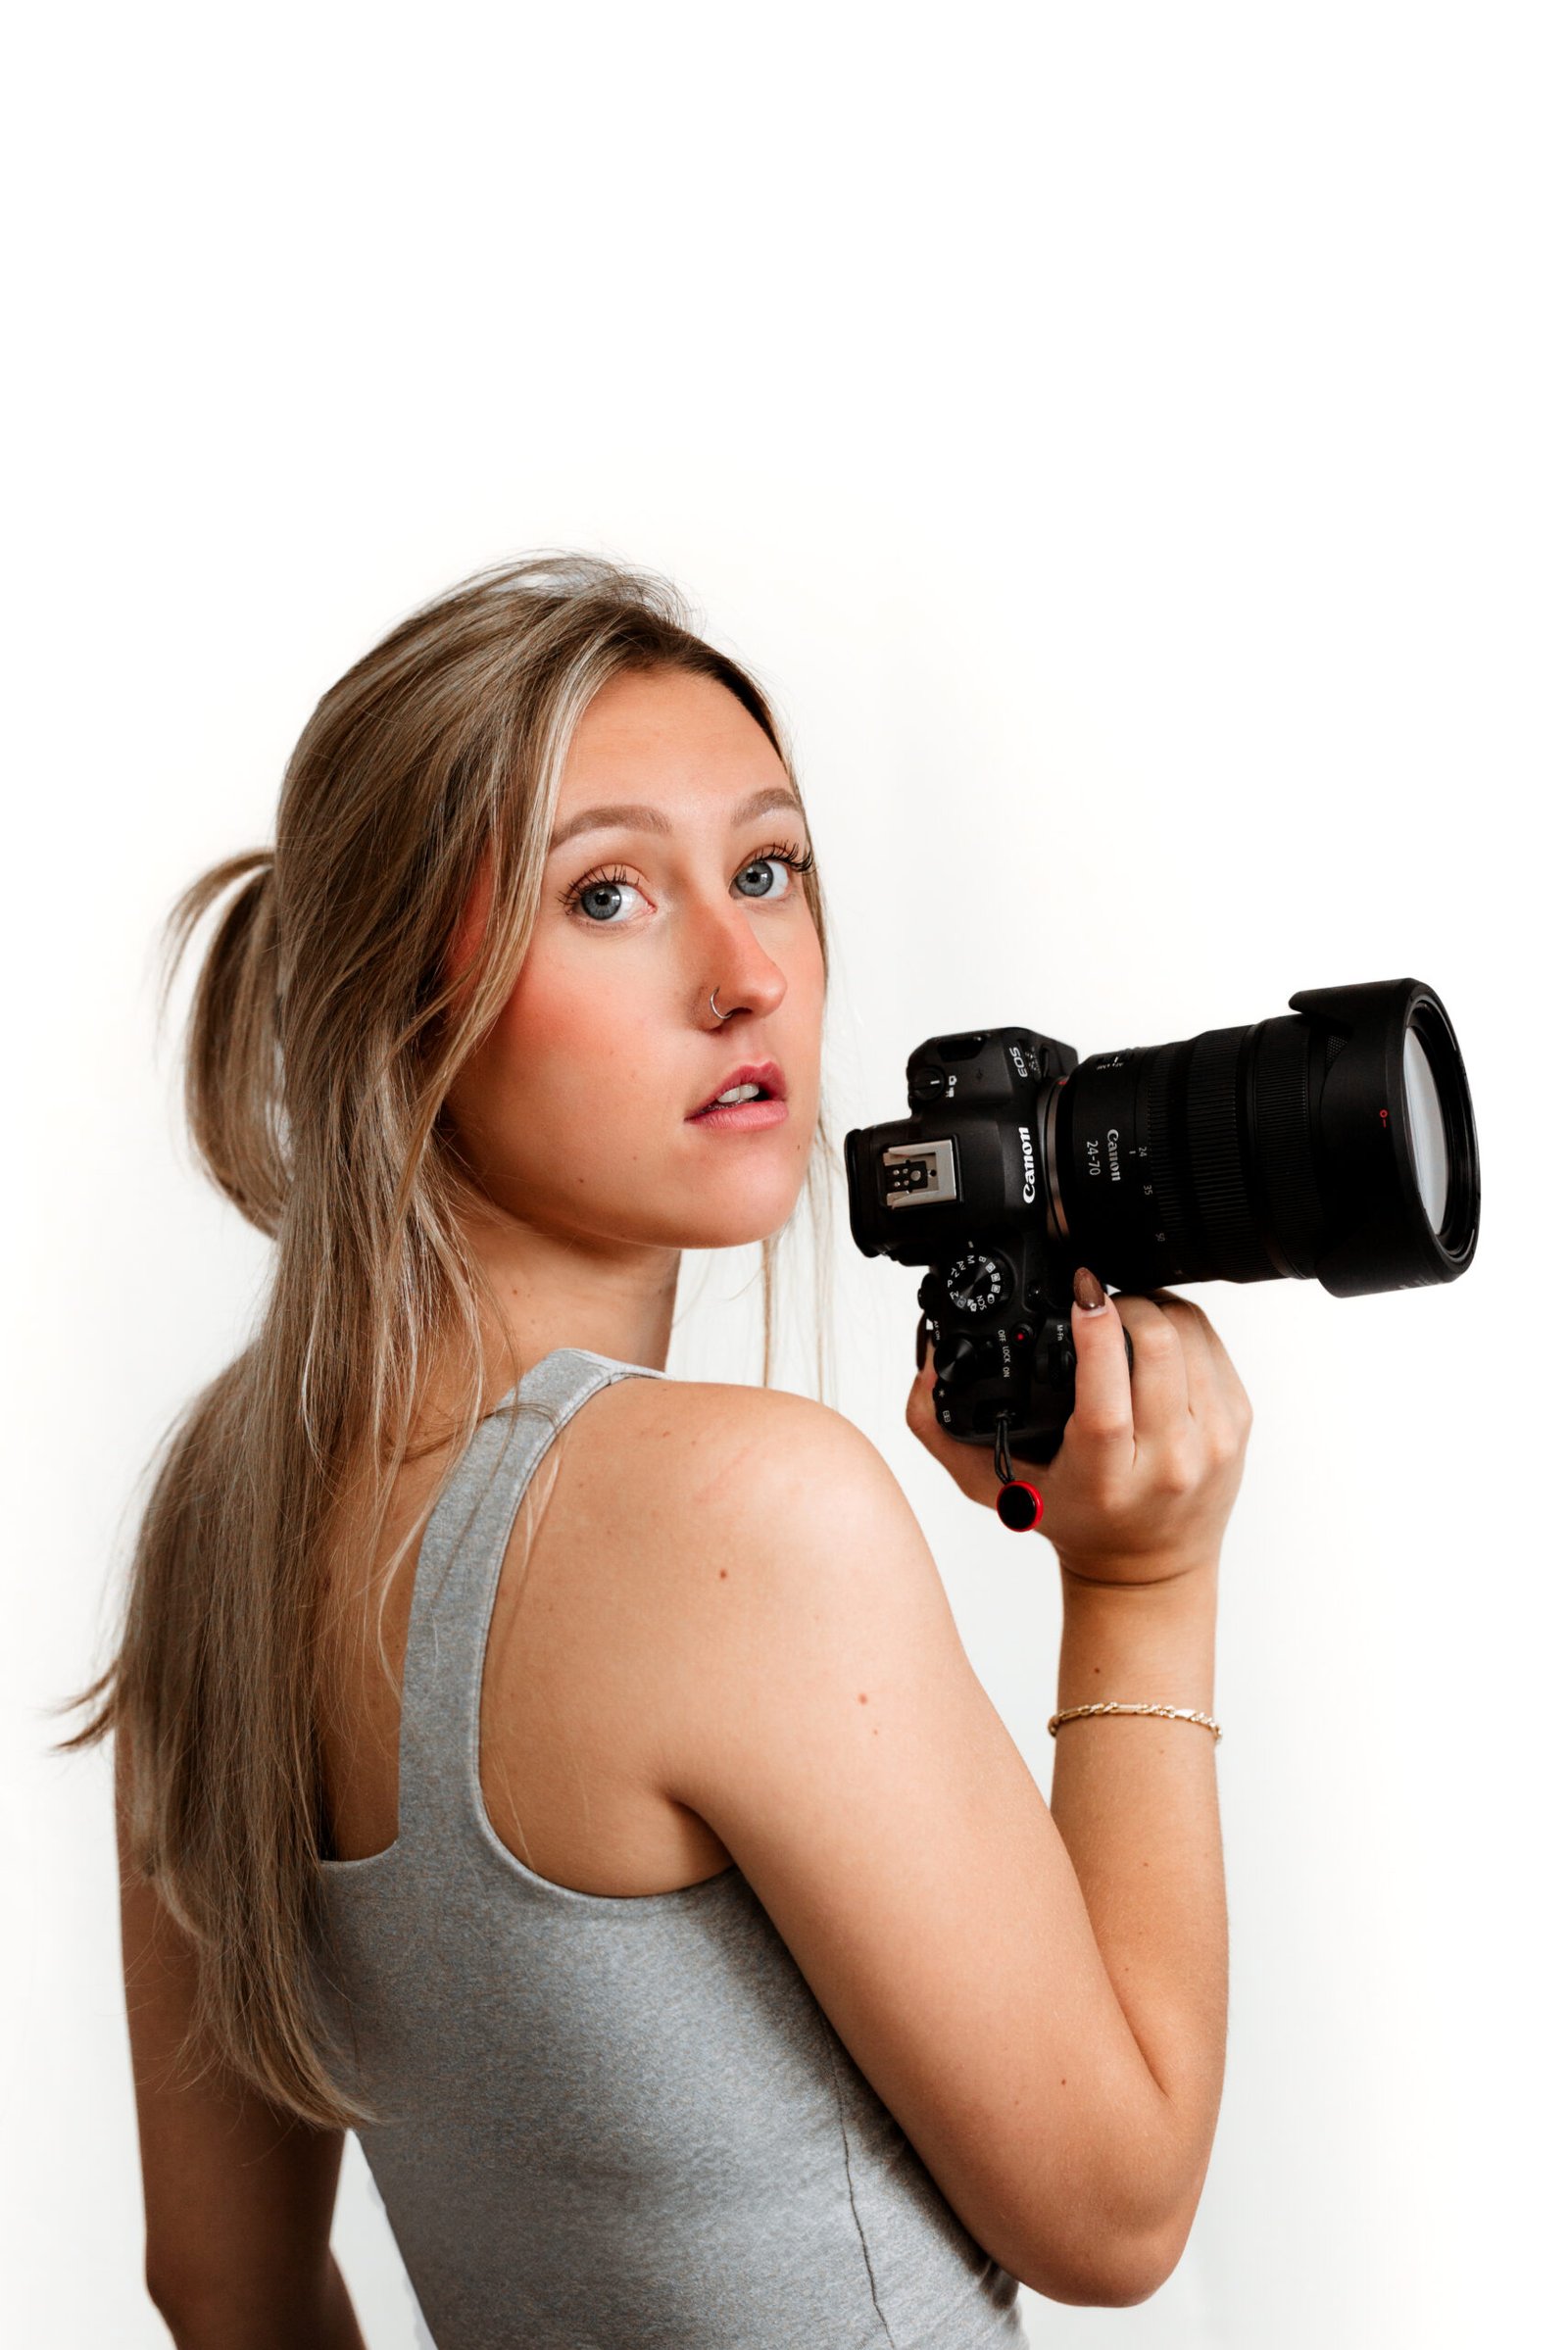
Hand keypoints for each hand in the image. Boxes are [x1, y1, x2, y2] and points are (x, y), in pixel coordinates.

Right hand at [905, 1269, 1252, 1585]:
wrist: (1149, 1567)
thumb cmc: (1075, 1520)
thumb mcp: (997, 1488)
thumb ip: (941, 1432)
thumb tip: (926, 1367)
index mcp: (1106, 1478)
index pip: (1107, 1399)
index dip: (1096, 1335)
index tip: (1080, 1293)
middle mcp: (1168, 1462)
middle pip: (1158, 1348)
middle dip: (1124, 1303)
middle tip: (1095, 1302)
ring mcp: (1211, 1442)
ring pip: (1189, 1334)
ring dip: (1152, 1307)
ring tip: (1122, 1315)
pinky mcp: (1238, 1423)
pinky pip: (1213, 1344)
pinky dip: (1181, 1324)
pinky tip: (1154, 1336)